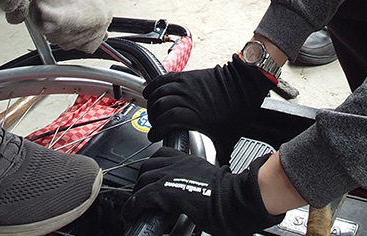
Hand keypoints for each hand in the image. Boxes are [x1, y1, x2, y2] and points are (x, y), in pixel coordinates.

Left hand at [125, 148, 282, 235]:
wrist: (235, 200)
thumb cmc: (232, 195)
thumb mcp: (212, 181)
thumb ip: (198, 180)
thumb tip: (195, 192)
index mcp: (190, 160)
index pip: (162, 155)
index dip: (152, 167)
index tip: (151, 177)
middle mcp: (178, 164)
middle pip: (148, 166)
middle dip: (142, 181)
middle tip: (142, 195)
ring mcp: (170, 175)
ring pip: (142, 180)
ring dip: (137, 193)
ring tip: (136, 206)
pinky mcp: (165, 191)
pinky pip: (141, 197)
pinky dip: (133, 206)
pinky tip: (131, 213)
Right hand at [144, 56, 272, 150]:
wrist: (245, 85)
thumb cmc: (238, 109)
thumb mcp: (228, 138)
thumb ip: (221, 154)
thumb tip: (219, 167)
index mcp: (193, 116)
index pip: (164, 122)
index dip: (156, 130)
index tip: (154, 136)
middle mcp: (185, 99)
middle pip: (159, 107)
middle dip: (153, 118)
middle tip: (155, 125)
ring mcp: (185, 86)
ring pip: (159, 93)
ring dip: (152, 102)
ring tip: (152, 110)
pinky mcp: (186, 76)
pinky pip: (164, 79)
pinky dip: (154, 85)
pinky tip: (151, 91)